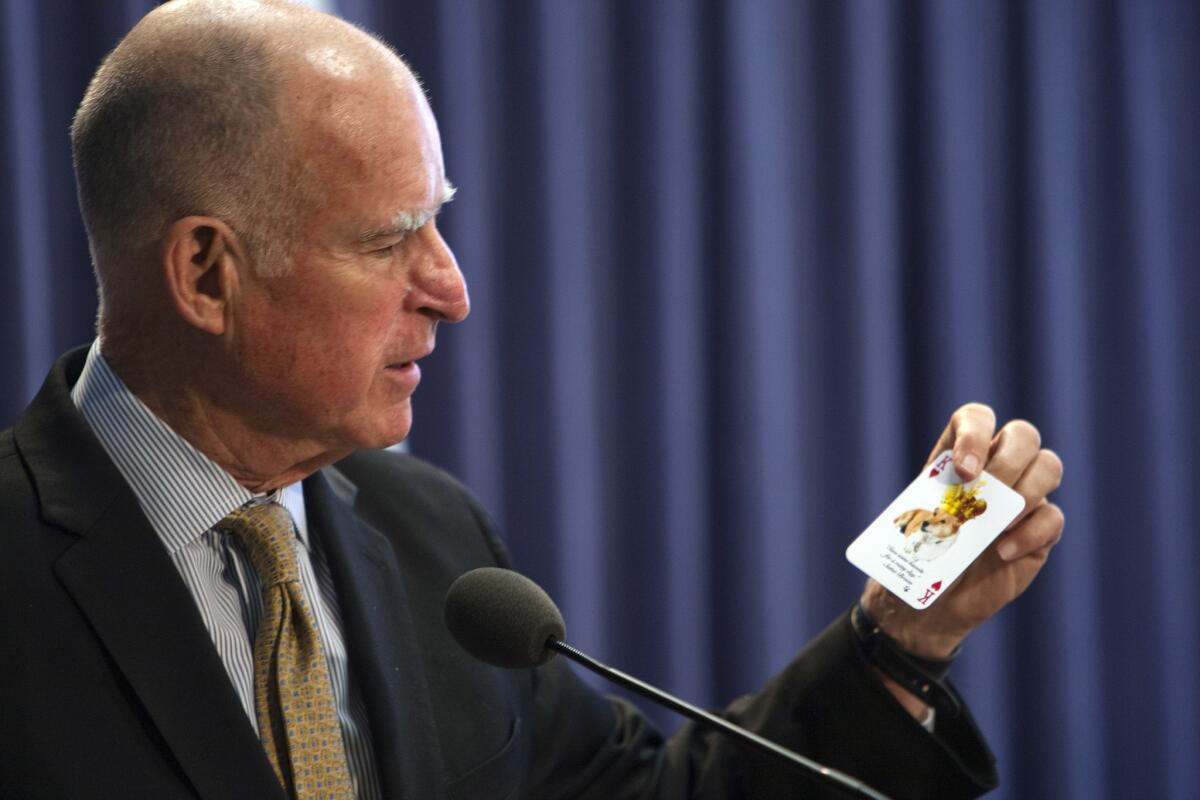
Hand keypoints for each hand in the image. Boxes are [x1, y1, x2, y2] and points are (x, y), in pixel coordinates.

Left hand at [859, 403, 1063, 658]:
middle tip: (986, 494)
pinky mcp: (1041, 530)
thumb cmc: (918, 555)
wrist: (931, 602)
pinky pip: (1052, 517)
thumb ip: (932, 505)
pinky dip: (1029, 533)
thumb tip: (948, 504)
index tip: (963, 471)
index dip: (975, 434)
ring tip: (996, 524)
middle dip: (1008, 461)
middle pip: (1023, 435)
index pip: (977, 419)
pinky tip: (1002, 552)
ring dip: (1026, 492)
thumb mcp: (913, 523)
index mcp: (959, 456)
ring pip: (1048, 466)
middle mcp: (997, 468)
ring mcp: (1024, 497)